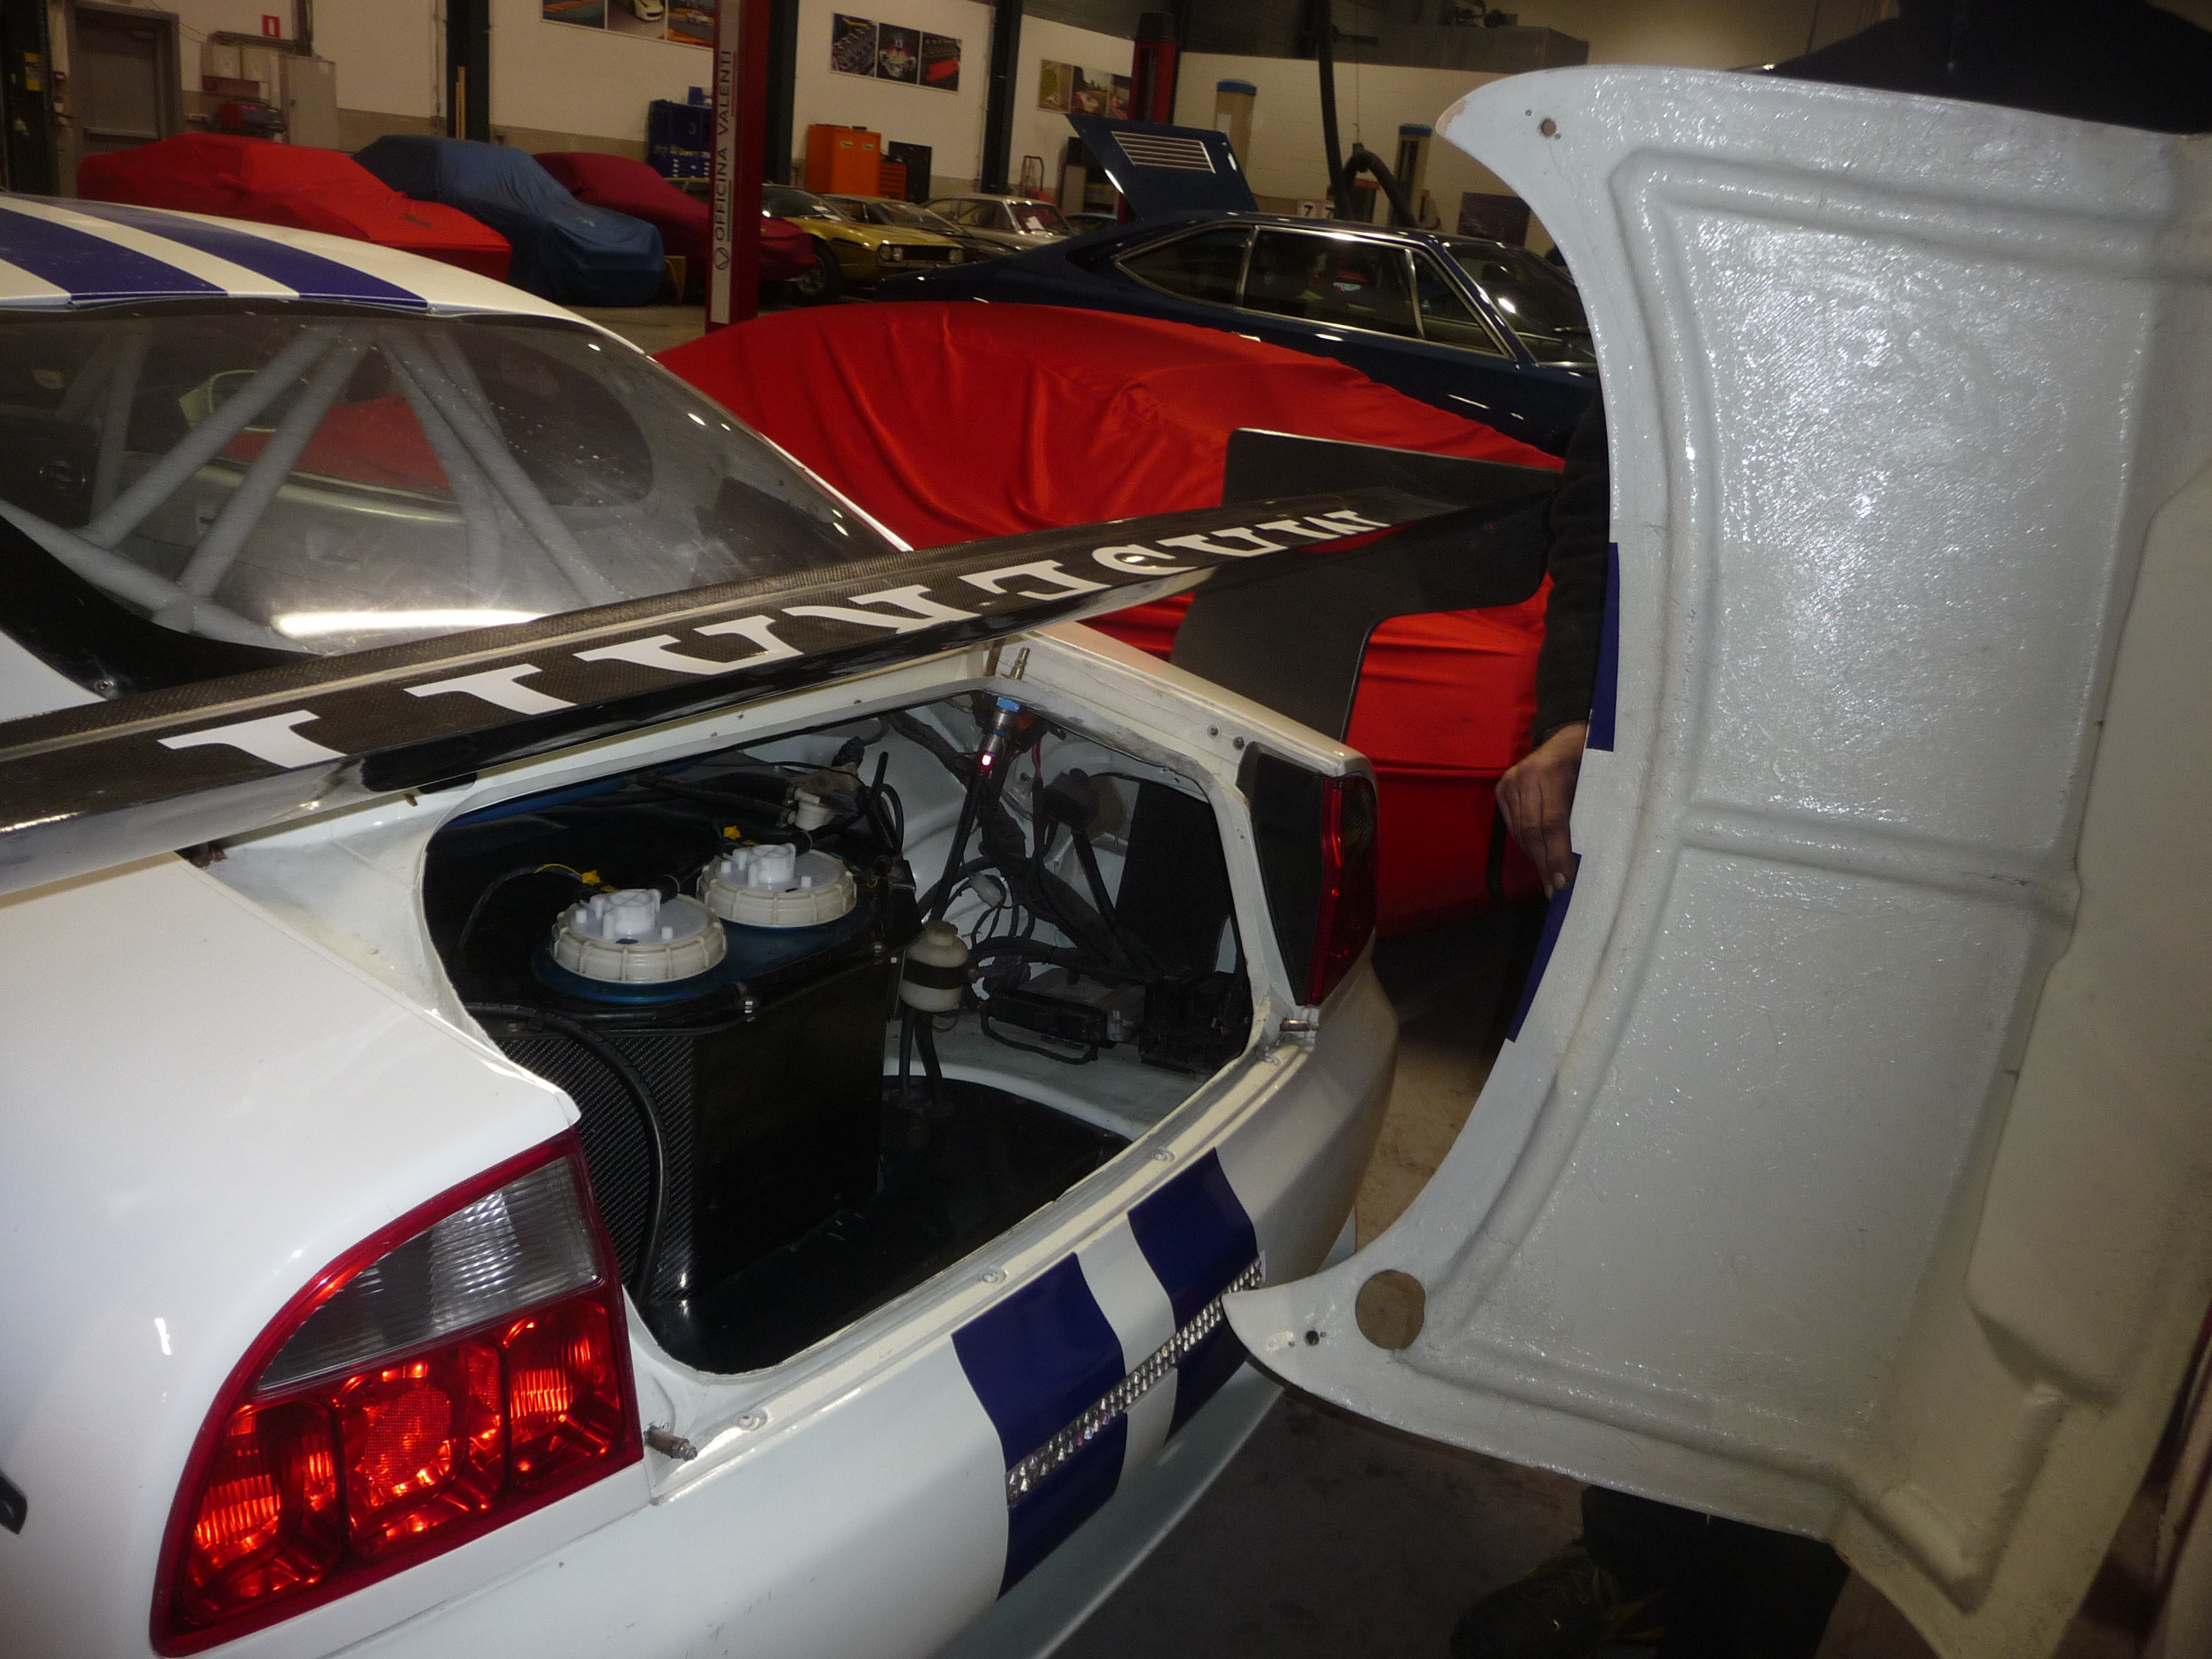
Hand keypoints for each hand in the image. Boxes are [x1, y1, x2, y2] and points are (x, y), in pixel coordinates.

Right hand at [1498, 722, 1585, 895]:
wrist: (1566, 734)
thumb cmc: (1590, 759)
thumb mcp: (1595, 781)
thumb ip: (1586, 812)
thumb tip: (1584, 859)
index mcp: (1552, 772)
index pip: (1552, 823)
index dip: (1557, 855)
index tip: (1563, 883)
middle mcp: (1524, 777)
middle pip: (1531, 832)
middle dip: (1544, 865)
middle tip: (1555, 892)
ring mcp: (1509, 782)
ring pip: (1520, 832)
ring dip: (1535, 858)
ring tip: (1549, 880)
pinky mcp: (1501, 788)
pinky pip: (1513, 826)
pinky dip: (1527, 844)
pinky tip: (1540, 857)